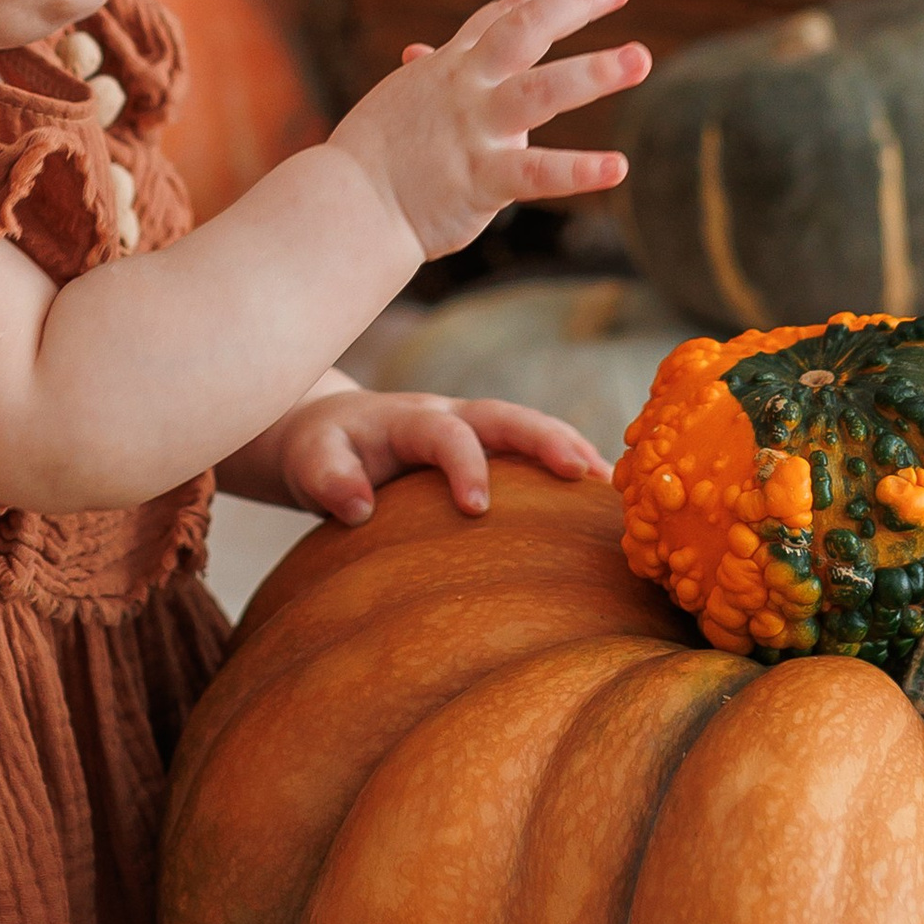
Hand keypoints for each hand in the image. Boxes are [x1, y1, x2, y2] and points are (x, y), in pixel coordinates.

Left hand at [272, 386, 604, 523]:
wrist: (324, 431)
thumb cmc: (320, 451)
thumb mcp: (309, 462)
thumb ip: (326, 478)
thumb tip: (357, 505)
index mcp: (408, 418)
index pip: (444, 433)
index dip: (464, 465)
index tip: (476, 509)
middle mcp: (449, 414)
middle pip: (507, 416)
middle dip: (548, 440)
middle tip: (587, 474)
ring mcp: (472, 428)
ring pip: (529, 429)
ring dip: (571, 452)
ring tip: (614, 492)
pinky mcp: (485, 448)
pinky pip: (531, 452)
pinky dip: (566, 466)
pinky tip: (599, 506)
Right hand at [327, 0, 649, 259]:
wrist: (346, 206)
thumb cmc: (373, 155)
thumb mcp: (399, 98)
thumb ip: (426, 73)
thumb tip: (419, 50)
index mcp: (452, 67)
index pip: (503, 14)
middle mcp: (466, 88)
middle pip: (524, 30)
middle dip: (574, 3)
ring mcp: (473, 131)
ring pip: (539, 91)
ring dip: (591, 72)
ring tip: (640, 58)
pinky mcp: (479, 180)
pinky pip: (534, 173)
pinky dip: (577, 171)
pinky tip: (618, 166)